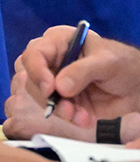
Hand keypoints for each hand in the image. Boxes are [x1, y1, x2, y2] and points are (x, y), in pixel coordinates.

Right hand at [15, 26, 139, 122]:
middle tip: (67, 108)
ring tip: (82, 116)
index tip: (50, 89)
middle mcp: (52, 61)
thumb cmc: (123, 64)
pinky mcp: (63, 99)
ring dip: (61, 111)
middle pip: (32, 77)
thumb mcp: (106, 62)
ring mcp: (56, 81)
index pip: (34, 53)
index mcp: (58, 42)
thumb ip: (82, 71)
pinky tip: (86, 119)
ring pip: (42, 98)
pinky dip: (71, 118)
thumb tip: (59, 87)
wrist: (137, 86)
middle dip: (48, 97)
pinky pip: (57, 111)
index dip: (37, 71)